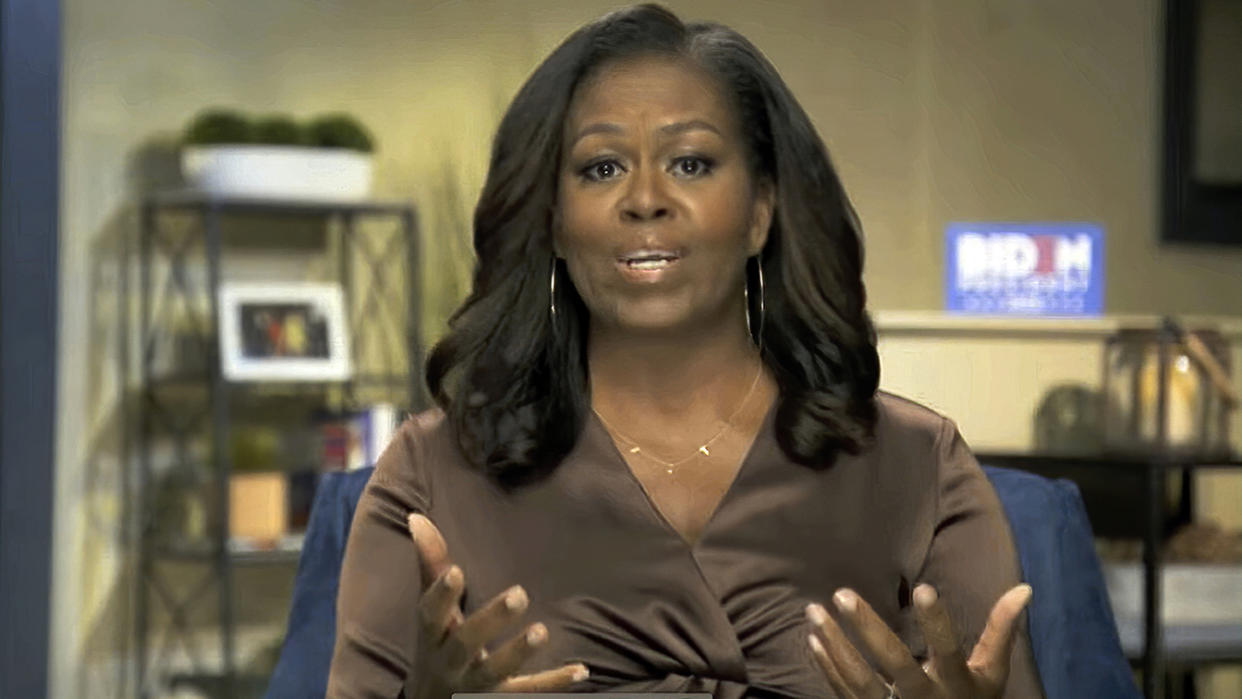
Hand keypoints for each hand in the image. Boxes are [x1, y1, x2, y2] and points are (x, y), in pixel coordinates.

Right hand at [406, 513, 588, 697]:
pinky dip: (554, 682)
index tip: (455, 571)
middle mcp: (450, 661)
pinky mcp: (500, 698)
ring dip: (518, 652)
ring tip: (541, 631)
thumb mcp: (432, 611)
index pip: (430, 615)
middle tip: (520, 593)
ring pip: (496, 672)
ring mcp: (475, 684)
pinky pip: (527, 692)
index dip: (440, 595)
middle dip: (490, 620)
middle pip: (466, 643)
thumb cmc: (437, 644)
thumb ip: (431, 566)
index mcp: (433, 634)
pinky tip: (581, 671)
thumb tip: (417, 516)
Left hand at [805, 583, 1031, 697]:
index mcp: (956, 683)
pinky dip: (827, 667)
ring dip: (834, 644)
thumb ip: (1001, 631)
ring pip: (859, 679)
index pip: (948, 650)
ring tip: (813, 611)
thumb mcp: (992, 672)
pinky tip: (813, 638)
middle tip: (842, 594)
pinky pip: (844, 693)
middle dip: (867, 628)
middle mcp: (924, 698)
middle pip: (893, 663)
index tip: (924, 587)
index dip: (937, 622)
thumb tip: (1024, 588)